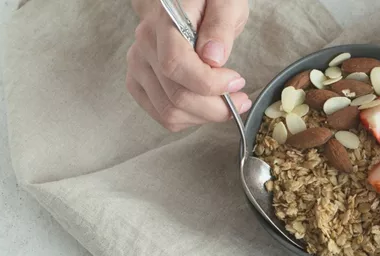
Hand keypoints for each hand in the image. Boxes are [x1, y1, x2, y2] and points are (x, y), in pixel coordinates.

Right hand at [126, 0, 250, 131]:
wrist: (185, 2)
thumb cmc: (208, 2)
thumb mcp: (226, 3)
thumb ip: (220, 26)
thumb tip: (213, 58)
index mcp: (164, 24)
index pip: (176, 65)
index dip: (209, 83)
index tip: (237, 82)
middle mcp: (144, 46)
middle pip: (176, 96)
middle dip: (216, 107)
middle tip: (241, 100)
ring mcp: (138, 67)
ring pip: (170, 112)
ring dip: (205, 117)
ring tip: (227, 104)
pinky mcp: (139, 83)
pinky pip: (163, 115)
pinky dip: (190, 119)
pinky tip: (207, 106)